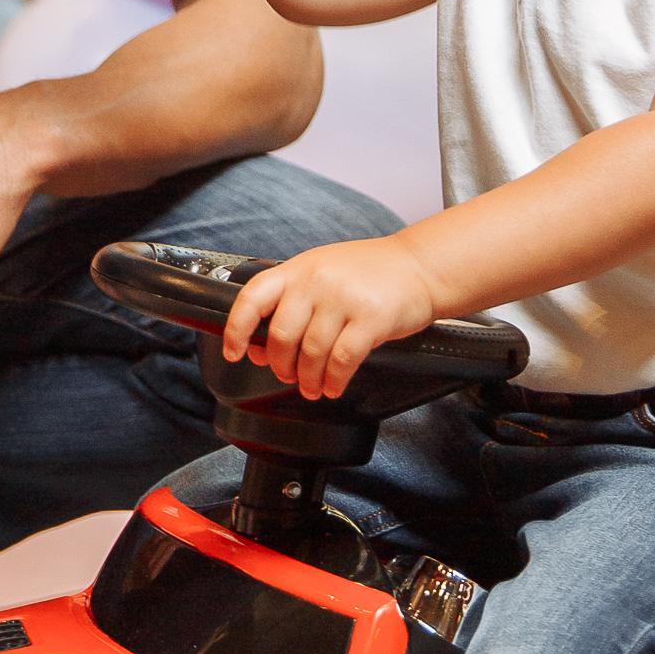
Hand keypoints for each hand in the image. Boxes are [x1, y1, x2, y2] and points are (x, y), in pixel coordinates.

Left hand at [220, 233, 438, 397]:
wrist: (420, 266)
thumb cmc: (370, 272)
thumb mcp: (322, 273)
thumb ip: (293, 301)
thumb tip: (260, 344)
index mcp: (298, 269)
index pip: (253, 297)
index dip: (236, 329)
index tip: (234, 352)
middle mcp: (316, 281)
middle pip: (282, 335)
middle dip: (281, 366)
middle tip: (288, 377)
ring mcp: (344, 298)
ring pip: (311, 352)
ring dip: (309, 379)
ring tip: (313, 387)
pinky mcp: (371, 318)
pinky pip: (342, 359)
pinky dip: (334, 380)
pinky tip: (334, 386)